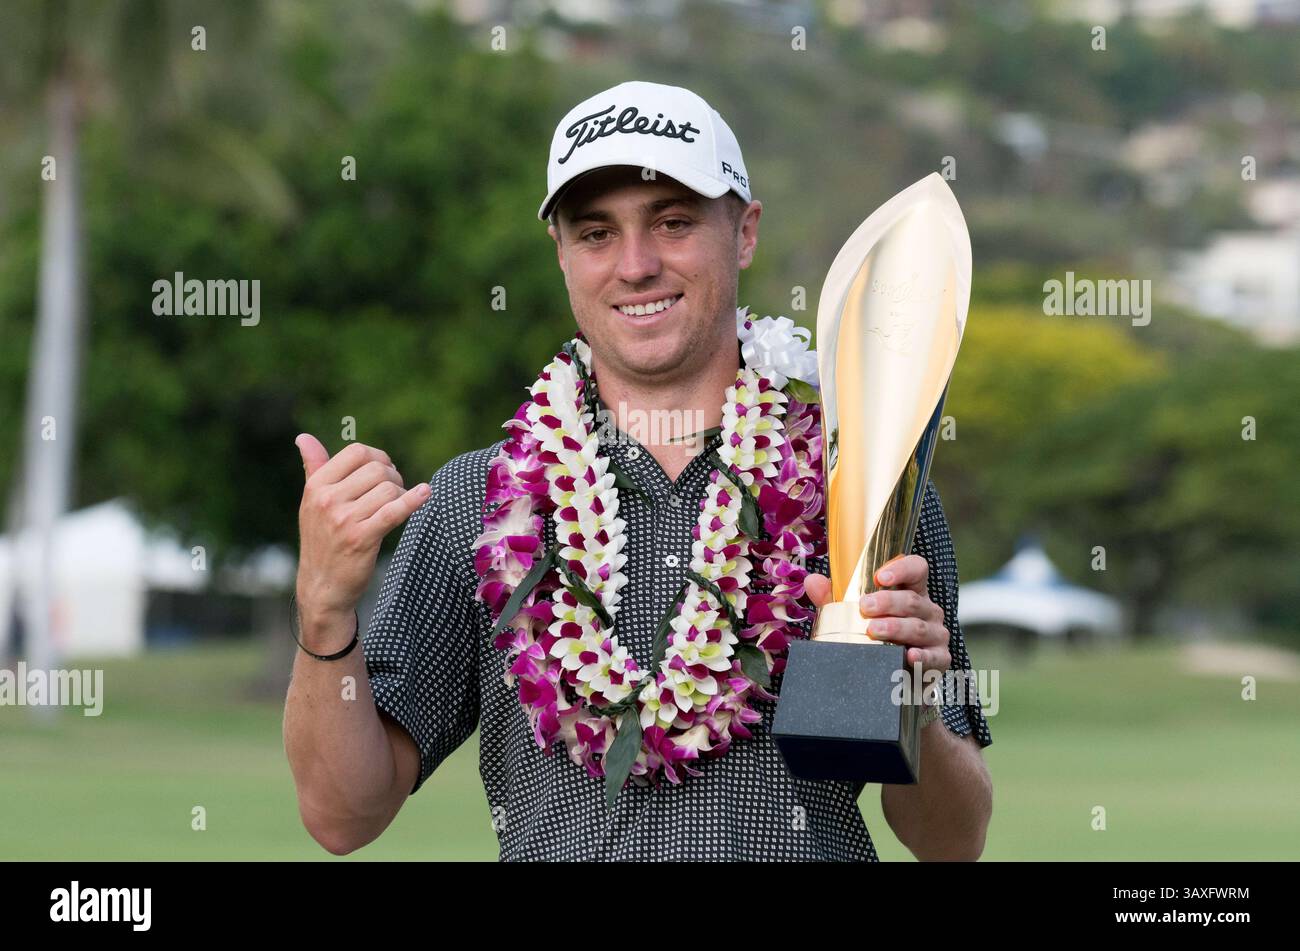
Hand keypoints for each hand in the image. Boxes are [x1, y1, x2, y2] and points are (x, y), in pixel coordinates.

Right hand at [294, 434, 429, 624]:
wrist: (322, 587)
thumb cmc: (322, 540)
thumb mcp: (312, 503)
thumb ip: (313, 468)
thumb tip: (303, 437)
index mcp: (316, 486)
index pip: (356, 452)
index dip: (378, 457)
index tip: (385, 471)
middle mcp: (327, 500)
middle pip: (377, 468)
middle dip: (394, 476)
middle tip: (395, 492)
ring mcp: (344, 520)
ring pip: (389, 488)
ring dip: (402, 494)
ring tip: (398, 505)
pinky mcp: (362, 539)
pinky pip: (394, 511)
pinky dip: (414, 501)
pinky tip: (425, 494)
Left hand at [804, 554, 951, 677]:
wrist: (894, 679)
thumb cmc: (876, 639)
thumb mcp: (854, 616)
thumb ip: (834, 599)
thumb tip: (812, 581)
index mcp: (911, 591)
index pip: (916, 569)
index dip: (901, 568)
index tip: (879, 576)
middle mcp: (928, 610)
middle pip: (912, 599)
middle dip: (888, 602)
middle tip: (864, 607)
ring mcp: (936, 634)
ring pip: (919, 626)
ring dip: (896, 627)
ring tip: (873, 630)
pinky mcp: (939, 660)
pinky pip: (934, 657)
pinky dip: (922, 657)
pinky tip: (909, 656)